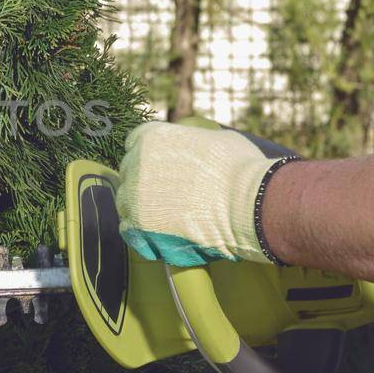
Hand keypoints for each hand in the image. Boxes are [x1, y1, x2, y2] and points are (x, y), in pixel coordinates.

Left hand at [114, 120, 295, 266]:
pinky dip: (142, 234)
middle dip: (145, 182)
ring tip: (167, 218)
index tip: (161, 166)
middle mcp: (135, 164)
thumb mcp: (217, 138)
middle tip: (168, 194)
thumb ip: (195, 140)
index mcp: (152, 137)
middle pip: (130, 173)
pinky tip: (160, 235)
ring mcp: (134, 196)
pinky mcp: (138, 226)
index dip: (150, 155)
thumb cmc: (240, 169)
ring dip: (142, 208)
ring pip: (126, 203)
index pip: (136, 143)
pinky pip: (129, 231)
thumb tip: (198, 144)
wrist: (247, 204)